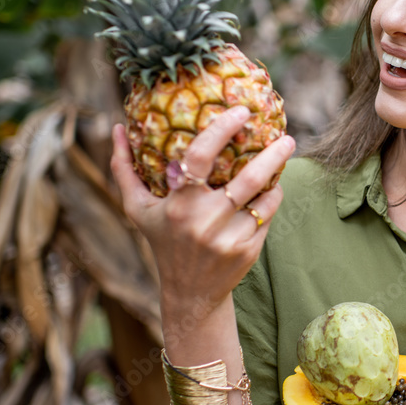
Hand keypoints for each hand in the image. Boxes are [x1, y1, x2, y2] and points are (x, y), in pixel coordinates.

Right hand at [110, 106, 294, 319]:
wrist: (190, 292)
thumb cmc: (163, 241)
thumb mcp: (138, 209)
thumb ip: (124, 169)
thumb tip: (118, 126)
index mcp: (179, 205)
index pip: (200, 156)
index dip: (221, 129)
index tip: (242, 112)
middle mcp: (206, 221)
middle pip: (249, 177)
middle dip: (274, 154)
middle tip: (287, 137)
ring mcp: (230, 237)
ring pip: (265, 196)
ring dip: (276, 176)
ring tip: (280, 160)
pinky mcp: (249, 249)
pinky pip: (268, 214)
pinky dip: (270, 199)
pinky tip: (267, 193)